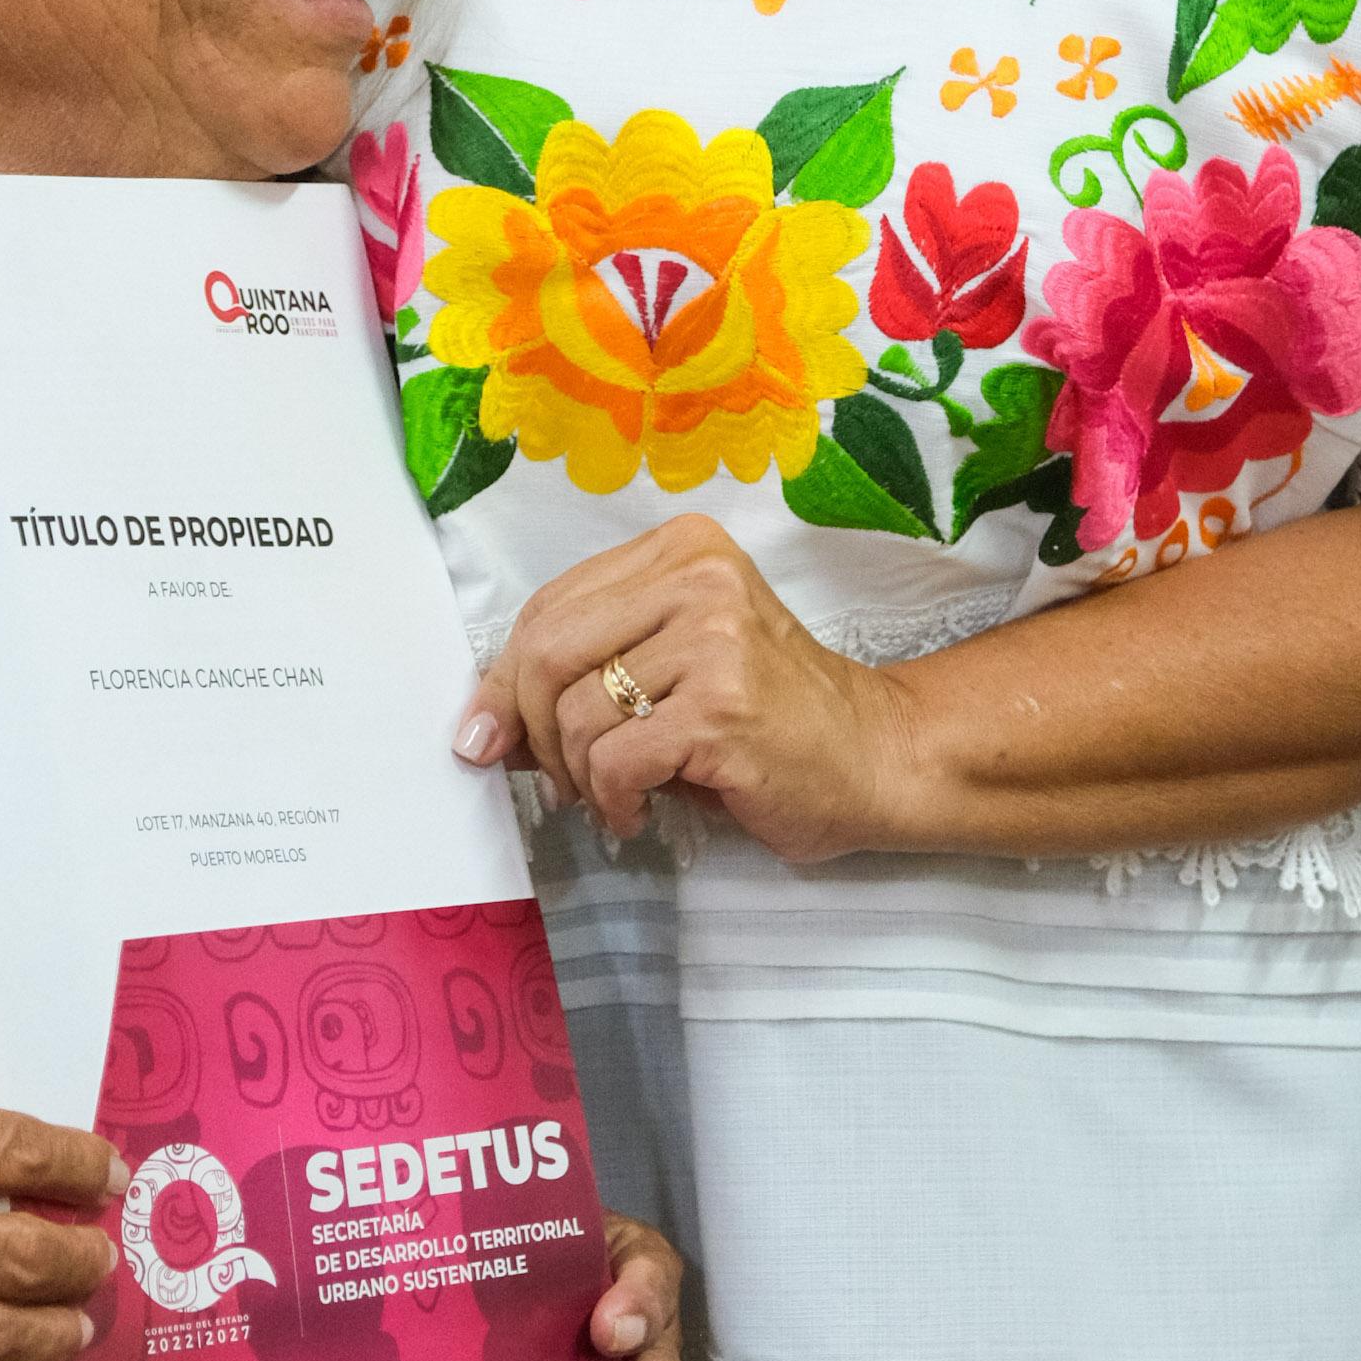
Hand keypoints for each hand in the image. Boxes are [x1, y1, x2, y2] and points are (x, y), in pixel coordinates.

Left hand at [456, 517, 904, 867]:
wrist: (877, 756)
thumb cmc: (769, 716)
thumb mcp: (674, 663)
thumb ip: (589, 668)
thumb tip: (483, 722)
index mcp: (681, 548)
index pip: (549, 606)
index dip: (503, 679)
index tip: (488, 734)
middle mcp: (699, 576)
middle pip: (547, 651)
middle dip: (530, 730)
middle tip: (555, 778)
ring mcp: (715, 639)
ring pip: (577, 715)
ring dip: (579, 777)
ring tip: (616, 794)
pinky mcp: (724, 707)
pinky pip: (615, 762)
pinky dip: (612, 802)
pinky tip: (640, 812)